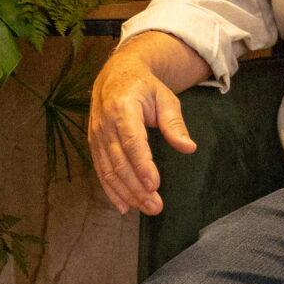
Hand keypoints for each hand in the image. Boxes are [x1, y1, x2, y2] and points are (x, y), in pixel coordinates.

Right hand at [88, 51, 196, 216]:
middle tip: (155, 206)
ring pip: (109, 170)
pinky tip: (125, 206)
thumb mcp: (165, 98)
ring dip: (127, 193)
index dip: (142, 165)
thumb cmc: (145, 88)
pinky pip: (101, 171)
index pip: (132, 141)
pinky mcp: (94, 145)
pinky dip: (111, 191)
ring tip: (146, 208)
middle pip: (119, 161)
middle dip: (136, 187)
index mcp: (123, 108)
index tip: (154, 185)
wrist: (115, 76)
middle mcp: (105, 123)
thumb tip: (189, 148)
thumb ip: (175, 124)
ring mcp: (97, 135)